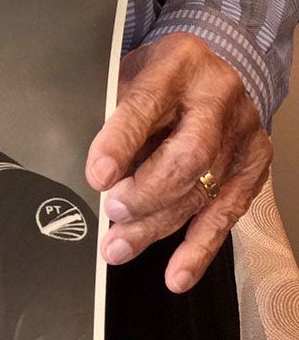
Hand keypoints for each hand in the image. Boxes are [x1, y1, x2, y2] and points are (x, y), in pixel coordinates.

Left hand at [88, 33, 270, 291]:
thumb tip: (87, 170)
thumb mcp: (131, 73)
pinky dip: (199, 248)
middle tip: (113, 212)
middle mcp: (217, 102)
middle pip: (187, 157)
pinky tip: (176, 273)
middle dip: (147, 192)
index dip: (120, 144)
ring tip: (119, 247)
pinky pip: (226, 215)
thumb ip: (113, 113)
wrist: (223, 66)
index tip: (97, 176)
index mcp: (177, 67)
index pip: (146, 108)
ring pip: (203, 192)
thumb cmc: (162, 75)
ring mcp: (242, 138)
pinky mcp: (253, 170)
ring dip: (158, 227)